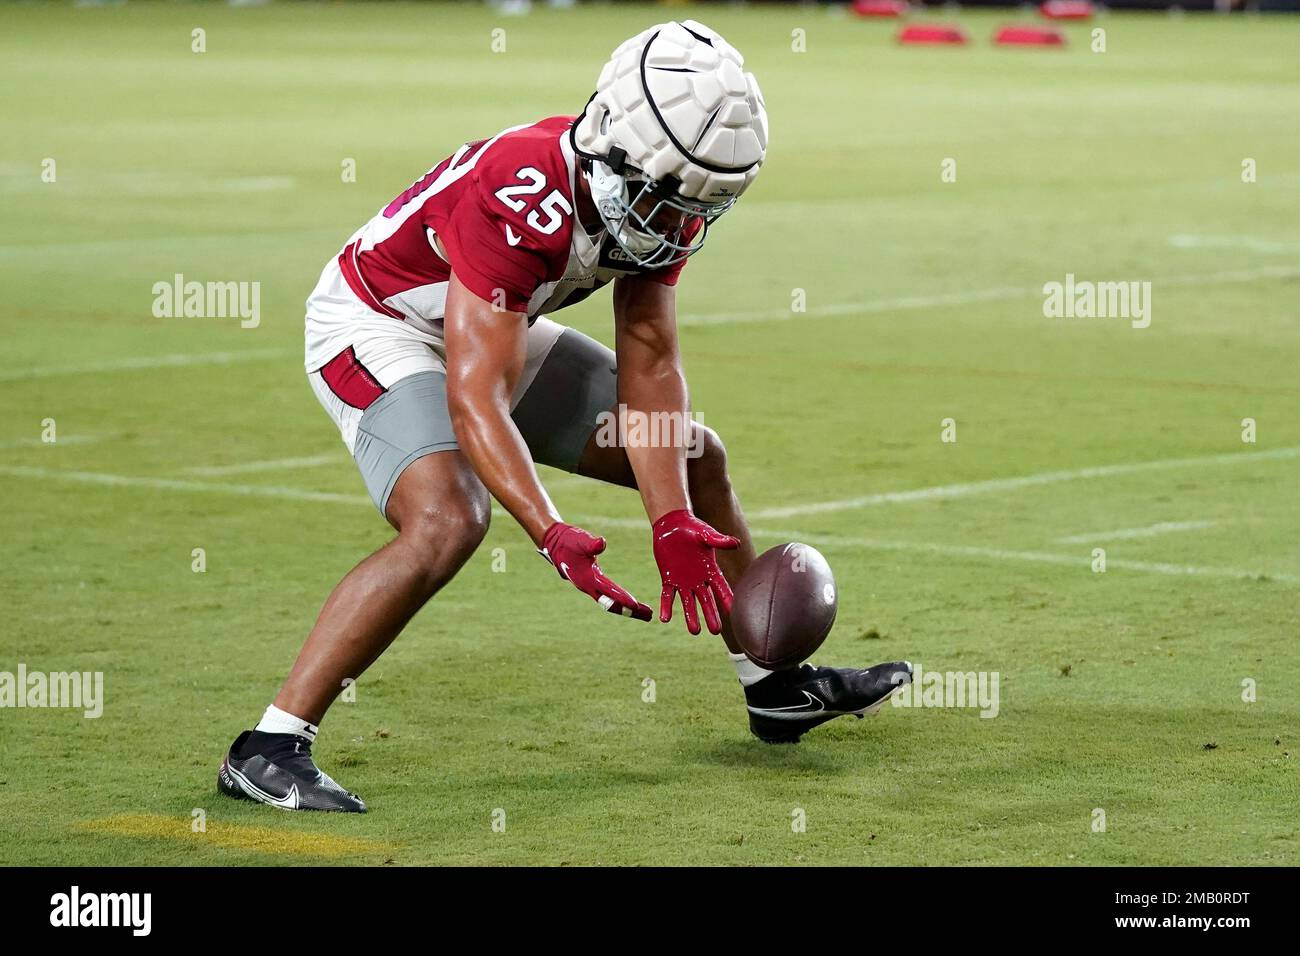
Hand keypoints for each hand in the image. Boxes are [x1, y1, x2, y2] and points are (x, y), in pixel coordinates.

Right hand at [539, 522, 652, 620]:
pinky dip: (620, 602)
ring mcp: (590, 587)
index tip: (636, 605)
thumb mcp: (580, 539)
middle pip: (612, 603)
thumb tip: (602, 543)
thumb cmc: (569, 540)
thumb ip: (591, 543)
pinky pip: (608, 597)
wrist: (555, 543)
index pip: (608, 590)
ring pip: (610, 603)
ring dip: (627, 609)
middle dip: (630, 611)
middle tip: (649, 616)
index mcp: (587, 578)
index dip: (622, 597)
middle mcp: (589, 586)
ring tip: (646, 613)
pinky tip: (631, 605)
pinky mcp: (592, 584)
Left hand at [652, 509, 738, 635]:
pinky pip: (667, 596)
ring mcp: (683, 582)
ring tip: (694, 631)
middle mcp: (698, 580)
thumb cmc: (693, 528)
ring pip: (688, 603)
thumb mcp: (707, 534)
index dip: (727, 599)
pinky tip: (665, 618)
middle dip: (711, 615)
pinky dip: (666, 607)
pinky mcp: (668, 579)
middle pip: (706, 601)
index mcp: (711, 570)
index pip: (721, 588)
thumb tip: (736, 543)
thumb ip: (719, 541)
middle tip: (715, 631)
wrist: (673, 525)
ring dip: (691, 616)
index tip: (733, 612)